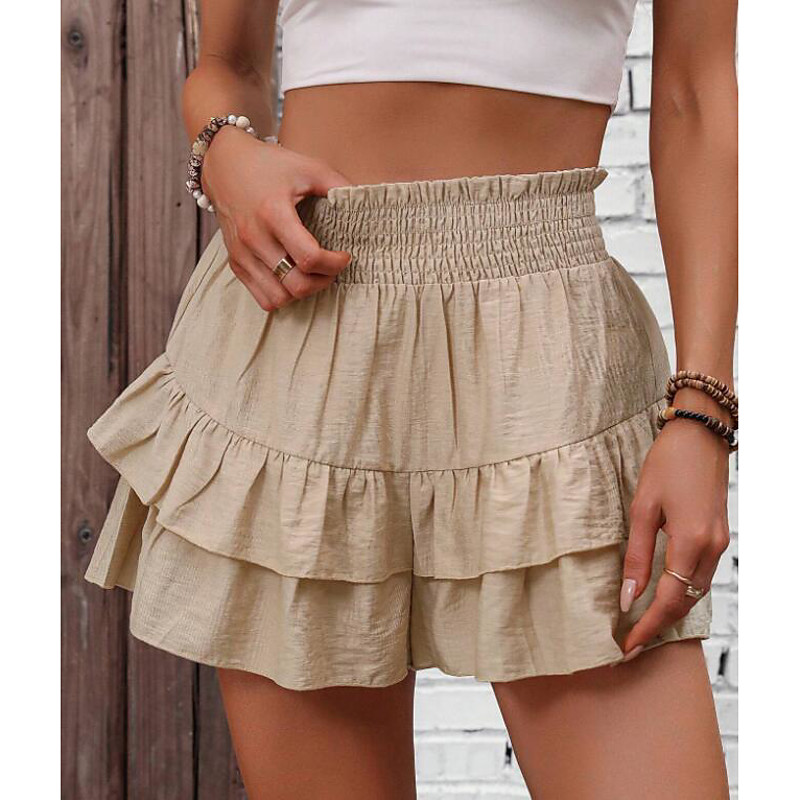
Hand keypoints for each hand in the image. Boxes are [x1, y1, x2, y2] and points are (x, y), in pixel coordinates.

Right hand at [202, 127, 352, 310]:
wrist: (224, 164)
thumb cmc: (270, 165)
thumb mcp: (309, 168)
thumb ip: (339, 186)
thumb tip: (367, 203)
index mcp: (273, 213)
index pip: (309, 258)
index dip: (334, 264)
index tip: (344, 256)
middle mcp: (254, 238)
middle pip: (296, 285)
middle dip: (323, 282)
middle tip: (332, 268)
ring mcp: (242, 254)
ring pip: (278, 298)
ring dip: (302, 292)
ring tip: (313, 275)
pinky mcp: (235, 263)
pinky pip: (262, 298)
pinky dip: (282, 295)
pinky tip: (292, 277)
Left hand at [619, 392, 730, 658]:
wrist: (701, 434)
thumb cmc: (667, 463)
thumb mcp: (643, 507)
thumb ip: (637, 554)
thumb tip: (628, 595)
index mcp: (691, 542)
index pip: (668, 600)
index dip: (647, 627)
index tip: (627, 646)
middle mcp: (711, 549)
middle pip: (685, 603)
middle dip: (658, 626)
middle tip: (630, 643)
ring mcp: (719, 543)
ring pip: (695, 592)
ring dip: (669, 611)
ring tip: (640, 625)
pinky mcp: (718, 536)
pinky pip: (701, 576)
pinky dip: (681, 592)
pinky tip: (661, 594)